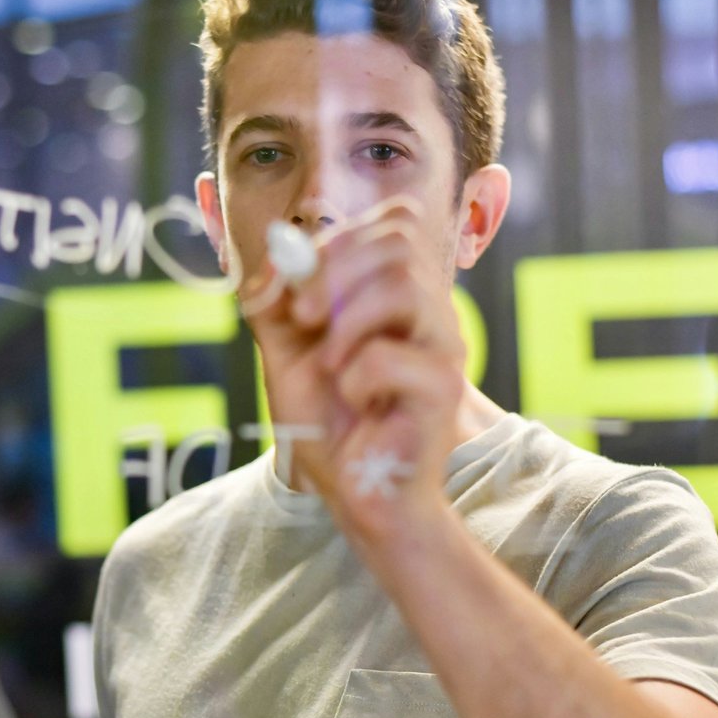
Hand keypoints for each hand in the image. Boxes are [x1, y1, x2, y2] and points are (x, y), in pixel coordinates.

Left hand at [244, 196, 466, 538]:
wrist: (356, 495)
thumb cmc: (330, 427)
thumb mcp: (285, 354)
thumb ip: (275, 304)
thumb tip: (274, 253)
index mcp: (400, 295)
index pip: (394, 222)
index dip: (339, 238)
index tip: (299, 287)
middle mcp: (430, 312)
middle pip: (399, 241)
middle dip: (334, 268)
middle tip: (302, 317)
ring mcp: (443, 349)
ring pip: (404, 287)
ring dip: (346, 320)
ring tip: (329, 364)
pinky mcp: (442, 391)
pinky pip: (391, 357)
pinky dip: (356, 376)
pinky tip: (355, 402)